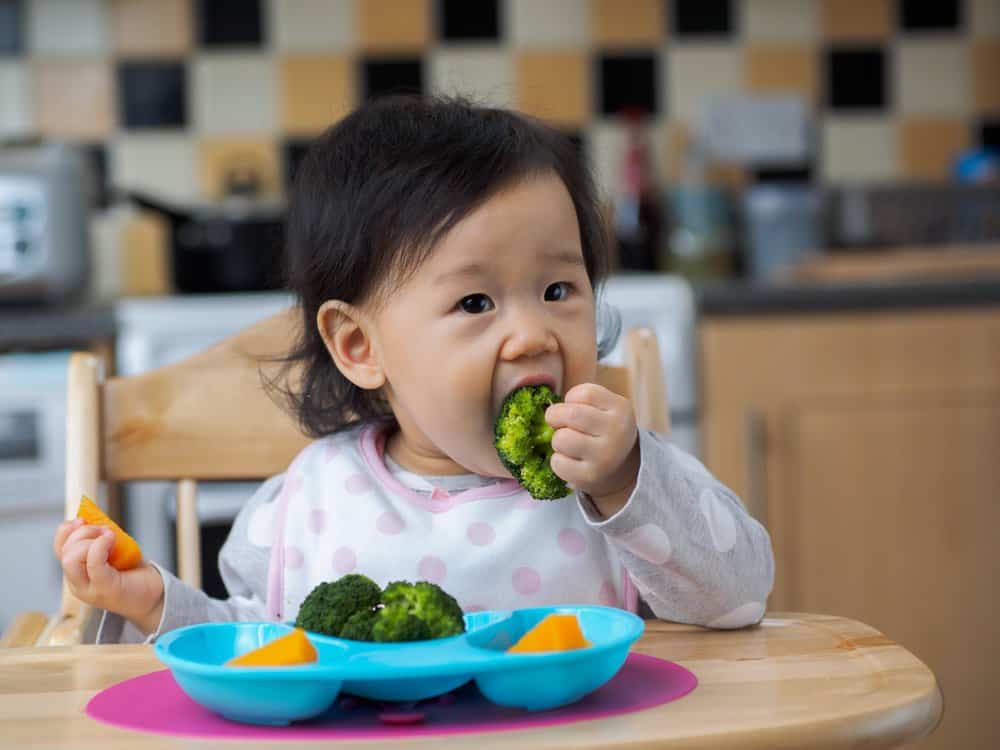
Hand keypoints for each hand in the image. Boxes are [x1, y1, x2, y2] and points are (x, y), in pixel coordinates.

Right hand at [53, 518, 163, 633]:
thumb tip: (91, 516)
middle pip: (64, 553)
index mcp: (78, 573)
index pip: (59, 549)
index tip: (81, 519)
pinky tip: (111, 539)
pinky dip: (99, 546)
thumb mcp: (114, 551)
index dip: (66, 531)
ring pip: (71, 559)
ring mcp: (90, 589)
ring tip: (109, 536)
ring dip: (89, 539)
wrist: (154, 596)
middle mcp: (78, 583)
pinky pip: (93, 564)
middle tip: (104, 530)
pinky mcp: (105, 590)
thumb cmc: (135, 572)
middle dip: (81, 534)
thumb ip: (100, 539)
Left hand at [546, 383, 639, 515]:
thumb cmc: (603, 431)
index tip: (574, 407)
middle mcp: (617, 432)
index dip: (571, 399)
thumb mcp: (605, 409)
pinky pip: (558, 462)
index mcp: (621, 409)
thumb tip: (550, 412)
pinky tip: (571, 461)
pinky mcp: (590, 476)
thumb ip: (582, 402)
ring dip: (557, 440)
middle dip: (555, 416)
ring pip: (561, 438)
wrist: (620, 469)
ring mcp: (605, 456)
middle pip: (570, 414)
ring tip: (568, 444)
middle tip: (558, 423)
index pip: (585, 394)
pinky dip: (558, 461)